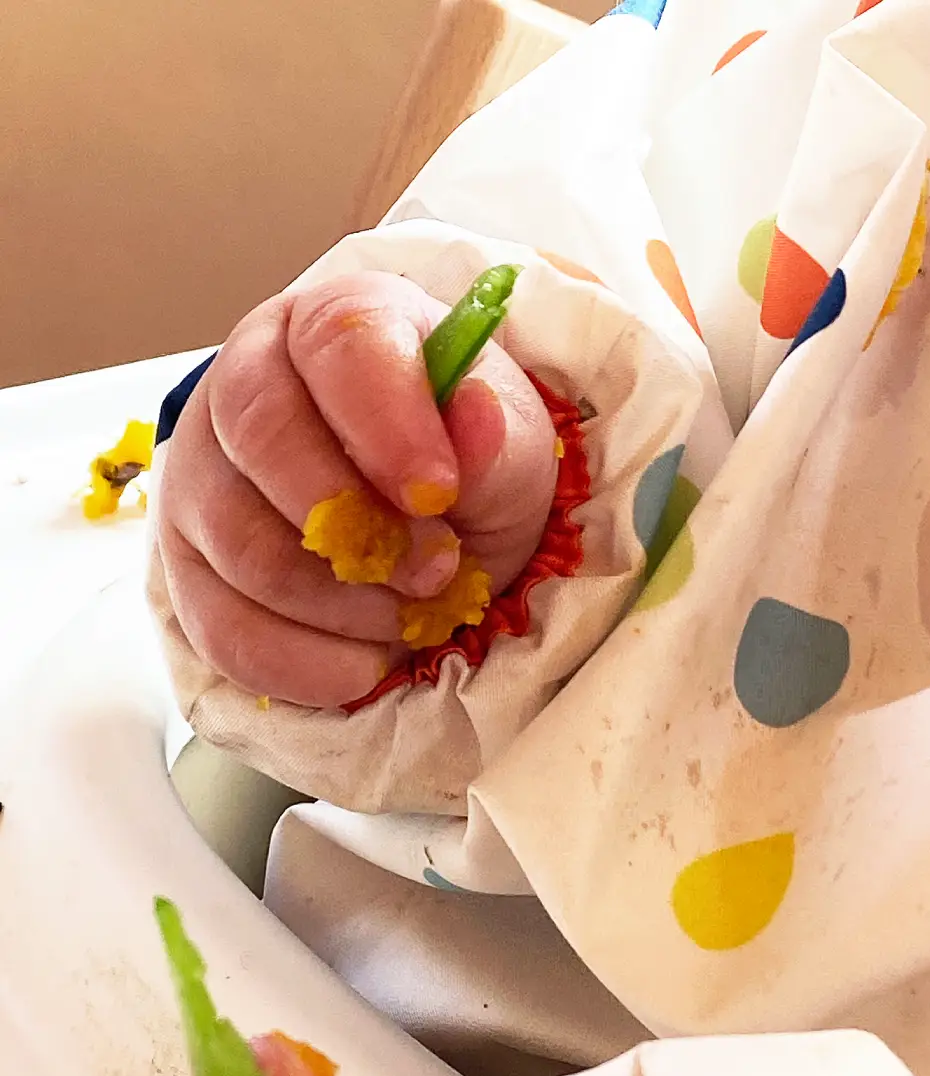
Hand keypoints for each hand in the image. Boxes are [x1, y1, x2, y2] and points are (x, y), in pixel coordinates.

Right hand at [157, 272, 557, 707]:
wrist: (427, 522)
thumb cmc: (465, 463)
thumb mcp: (510, 450)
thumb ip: (497, 441)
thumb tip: (477, 415)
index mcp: (335, 326)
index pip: (342, 347)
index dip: (388, 424)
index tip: (439, 495)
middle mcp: (246, 382)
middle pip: (265, 440)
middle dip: (361, 527)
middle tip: (437, 572)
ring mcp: (202, 475)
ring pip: (243, 546)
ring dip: (342, 603)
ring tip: (409, 615)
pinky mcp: (187, 566)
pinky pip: (220, 627)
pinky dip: (302, 662)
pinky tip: (363, 664)